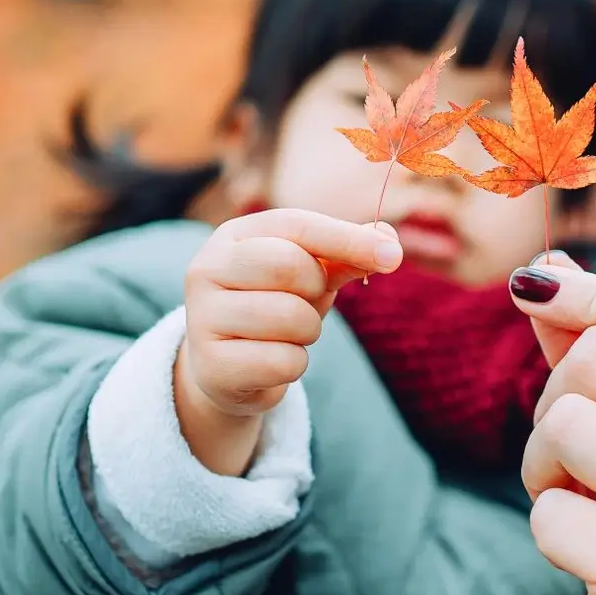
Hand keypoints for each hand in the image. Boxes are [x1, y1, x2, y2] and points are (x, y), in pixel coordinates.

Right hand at [175, 209, 401, 473]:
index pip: (296, 225)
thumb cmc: (273, 306)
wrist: (225, 369)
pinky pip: (283, 362)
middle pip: (290, 266)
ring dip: (307, 331)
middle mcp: (206, 270)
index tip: (393, 257)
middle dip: (315, 290)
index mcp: (232, 237)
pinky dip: (294, 365)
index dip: (347, 239)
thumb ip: (345, 256)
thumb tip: (388, 243)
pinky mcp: (210, 365)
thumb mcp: (310, 276)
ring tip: (286, 334)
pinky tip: (271, 362)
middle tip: (304, 303)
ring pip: (290, 317)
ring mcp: (202, 318)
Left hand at [509, 260, 595, 594]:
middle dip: (557, 400)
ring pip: (568, 425)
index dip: (595, 291)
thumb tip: (545, 271)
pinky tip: (591, 558)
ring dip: (543, 464)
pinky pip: (551, 512)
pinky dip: (548, 530)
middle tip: (580, 458)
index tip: (536, 297)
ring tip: (585, 502)